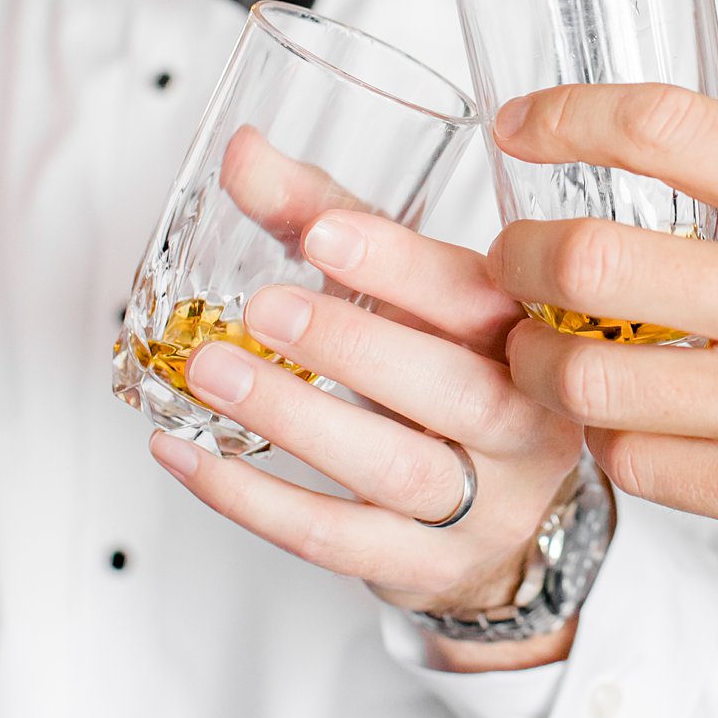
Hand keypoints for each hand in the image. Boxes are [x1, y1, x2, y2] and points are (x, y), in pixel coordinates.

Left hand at [148, 141, 585, 669]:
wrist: (501, 521)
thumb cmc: (445, 369)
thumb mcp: (404, 286)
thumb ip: (326, 214)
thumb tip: (240, 151)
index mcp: (530, 334)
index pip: (479, 297)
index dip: (404, 266)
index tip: (324, 231)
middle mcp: (527, 420)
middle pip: (456, 390)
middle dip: (354, 346)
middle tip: (263, 308)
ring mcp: (486, 504)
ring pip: (398, 468)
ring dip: (297, 420)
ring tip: (212, 374)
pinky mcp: (429, 566)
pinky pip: (338, 539)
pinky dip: (254, 501)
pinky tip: (188, 456)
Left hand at [488, 84, 717, 609]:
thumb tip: (683, 133)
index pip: (654, 128)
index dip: (561, 118)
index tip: (521, 127)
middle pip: (586, 262)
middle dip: (517, 252)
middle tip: (511, 252)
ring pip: (587, 380)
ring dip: (540, 356)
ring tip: (543, 341)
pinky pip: (640, 463)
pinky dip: (612, 432)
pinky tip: (622, 410)